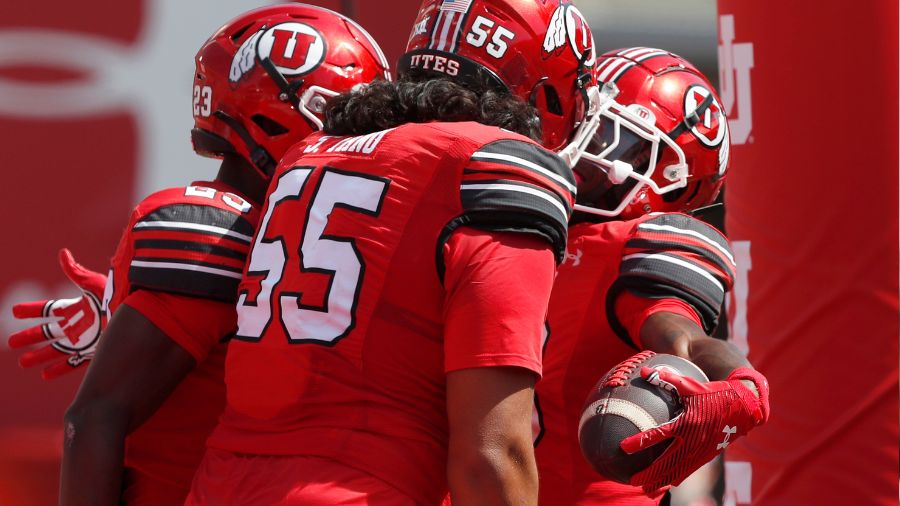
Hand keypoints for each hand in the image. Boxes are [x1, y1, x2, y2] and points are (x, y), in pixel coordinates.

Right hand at [8, 249, 107, 379]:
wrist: (137, 315)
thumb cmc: (117, 297)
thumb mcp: (94, 284)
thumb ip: (76, 272)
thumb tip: (62, 252)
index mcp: (76, 308)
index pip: (48, 309)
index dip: (31, 310)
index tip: (14, 311)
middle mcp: (78, 325)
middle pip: (47, 332)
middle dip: (29, 336)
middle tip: (11, 342)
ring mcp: (85, 340)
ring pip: (56, 350)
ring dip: (39, 356)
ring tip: (23, 362)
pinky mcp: (94, 352)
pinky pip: (73, 363)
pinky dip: (59, 369)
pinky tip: (44, 375)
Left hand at [620, 365, 769, 493]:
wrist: (744, 407)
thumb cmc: (714, 393)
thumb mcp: (690, 383)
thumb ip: (666, 378)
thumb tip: (644, 370)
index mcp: (685, 423)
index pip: (656, 434)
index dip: (639, 442)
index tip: (623, 448)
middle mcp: (692, 440)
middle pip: (665, 463)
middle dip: (648, 474)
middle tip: (631, 481)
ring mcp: (700, 451)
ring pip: (677, 471)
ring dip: (660, 481)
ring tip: (645, 489)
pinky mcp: (707, 456)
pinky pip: (689, 470)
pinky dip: (676, 478)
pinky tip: (667, 483)